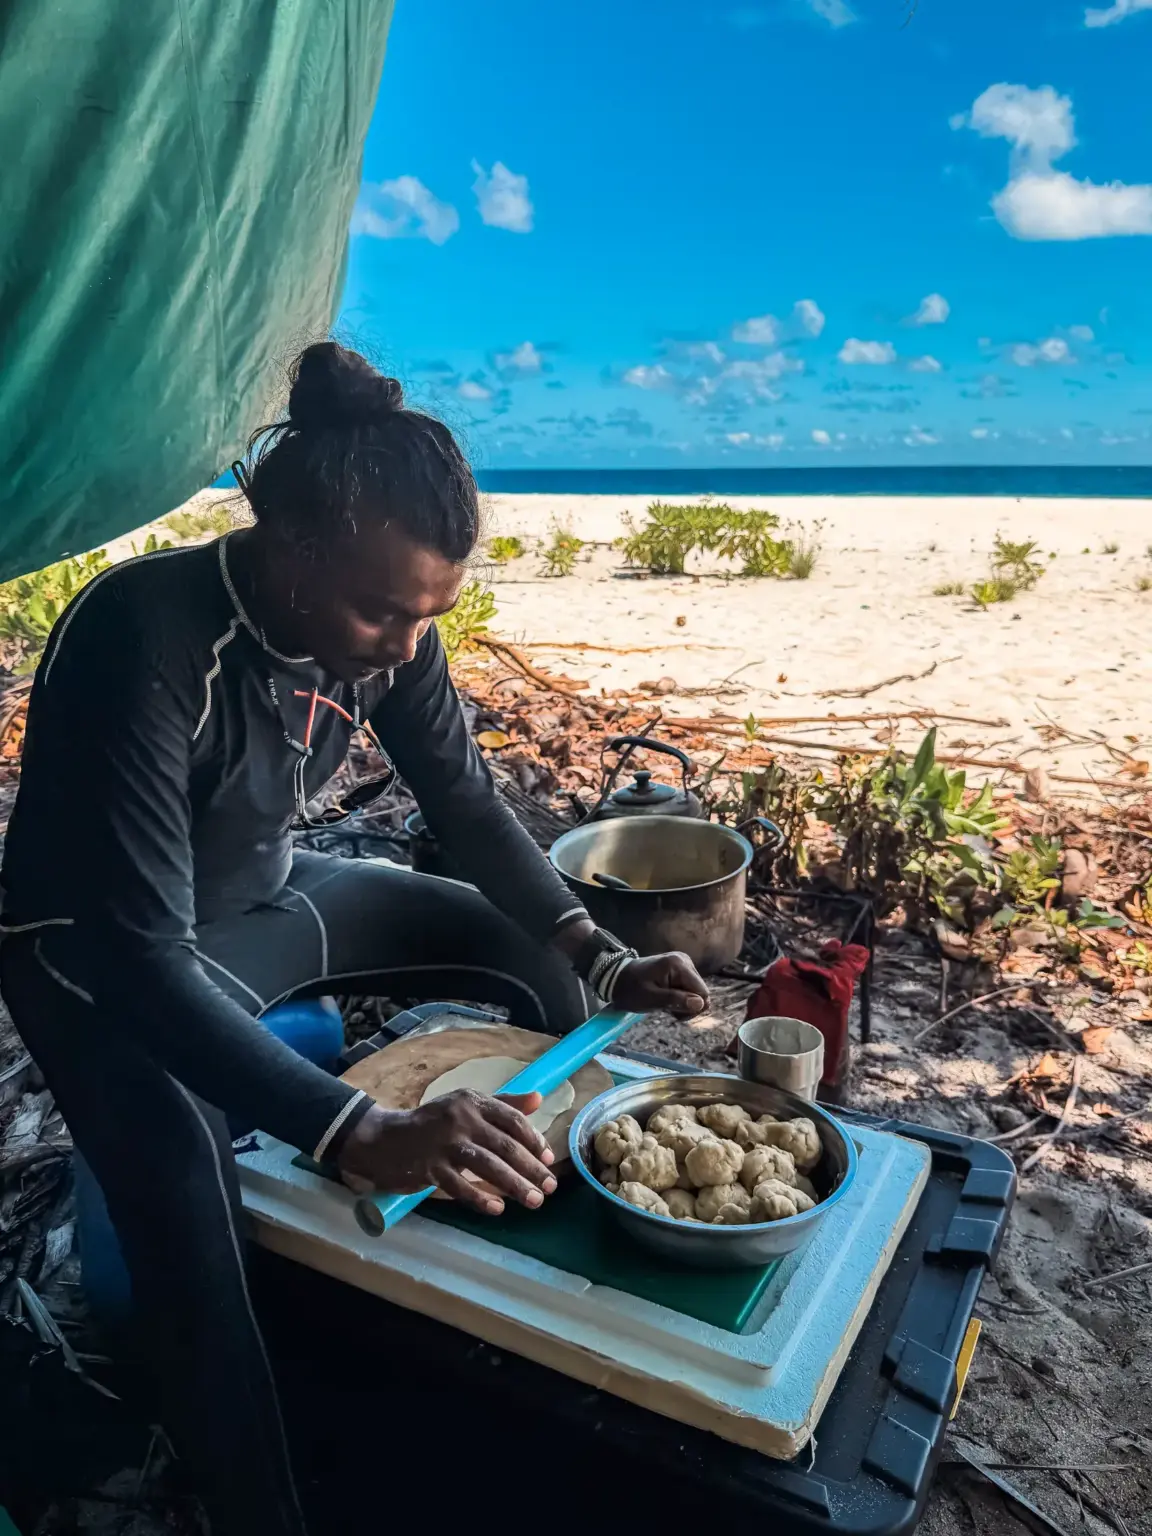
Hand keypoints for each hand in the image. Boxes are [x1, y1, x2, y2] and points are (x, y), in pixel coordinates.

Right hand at [337, 1091, 556, 1216]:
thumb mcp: (465, 1106)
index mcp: (472, 1101)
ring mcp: (444, 1144)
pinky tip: (498, 1208)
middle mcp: (460, 1118)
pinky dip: (480, 1198)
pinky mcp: (429, 1167)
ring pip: (487, 1166)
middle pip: (505, 1145)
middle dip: (531, 1168)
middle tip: (550, 1187)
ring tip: (534, 1200)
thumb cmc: (432, 1123)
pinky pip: (460, 1185)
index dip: (534, 1140)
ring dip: (515, 1185)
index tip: (549, 1159)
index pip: (512, 1119)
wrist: (384, 1139)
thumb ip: (502, 1103)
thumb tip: (539, 1098)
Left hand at [612, 951, 709, 1016]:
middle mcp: (685, 960)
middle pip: (701, 992)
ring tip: (665, 1004)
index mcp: (678, 964)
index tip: (675, 1013)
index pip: (702, 992)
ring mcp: (683, 963)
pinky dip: (679, 997)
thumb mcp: (651, 999)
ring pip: (696, 992)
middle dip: (687, 1005)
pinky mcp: (680, 969)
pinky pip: (689, 988)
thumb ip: (676, 1000)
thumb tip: (701, 1004)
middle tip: (668, 1009)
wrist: (617, 979)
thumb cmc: (631, 990)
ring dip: (682, 1003)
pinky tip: (667, 998)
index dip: (693, 1007)